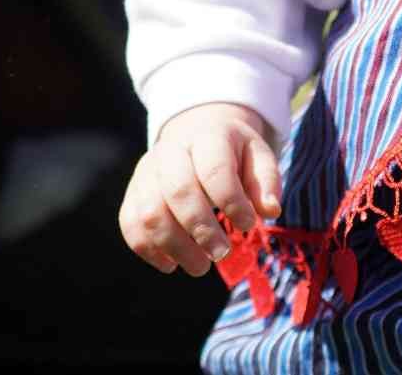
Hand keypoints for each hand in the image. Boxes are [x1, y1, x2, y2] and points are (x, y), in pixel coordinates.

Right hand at [118, 102, 281, 276]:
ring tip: (200, 266)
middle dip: (201, 229)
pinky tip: (171, 265)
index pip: (214, 169)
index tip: (248, 225)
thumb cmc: (233, 153)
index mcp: (208, 136)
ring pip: (150, 212)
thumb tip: (271, 211)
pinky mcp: (132, 192)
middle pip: (178, 191)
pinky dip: (149, 250)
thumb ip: (266, 181)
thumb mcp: (257, 156)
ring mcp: (146, 171)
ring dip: (175, 246)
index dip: (232, 201)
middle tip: (221, 253)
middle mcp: (171, 151)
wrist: (196, 135)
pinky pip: (130, 224)